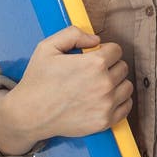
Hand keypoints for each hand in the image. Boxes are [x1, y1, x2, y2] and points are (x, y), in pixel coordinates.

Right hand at [2, 26, 134, 143]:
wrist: (29, 114)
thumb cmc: (37, 80)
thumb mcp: (48, 47)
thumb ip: (73, 34)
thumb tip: (96, 40)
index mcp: (94, 63)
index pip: (116, 50)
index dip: (105, 51)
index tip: (95, 56)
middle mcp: (104, 84)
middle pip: (123, 67)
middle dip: (111, 66)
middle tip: (94, 71)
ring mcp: (106, 104)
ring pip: (127, 86)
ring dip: (117, 83)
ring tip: (100, 84)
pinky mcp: (105, 121)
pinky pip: (126, 107)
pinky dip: (120, 101)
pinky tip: (105, 99)